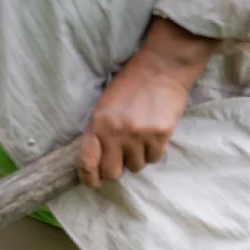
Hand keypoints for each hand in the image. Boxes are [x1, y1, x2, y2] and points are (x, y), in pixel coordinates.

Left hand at [78, 19, 214, 187]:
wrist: (161, 67)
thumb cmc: (130, 85)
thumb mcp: (104, 106)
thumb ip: (98, 132)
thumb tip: (98, 162)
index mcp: (98, 124)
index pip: (87, 162)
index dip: (89, 178)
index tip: (94, 182)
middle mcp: (116, 133)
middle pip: (112, 173)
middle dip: (116, 169)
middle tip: (121, 158)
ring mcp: (139, 135)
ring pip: (136, 167)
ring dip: (137, 158)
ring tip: (140, 138)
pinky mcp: (160, 135)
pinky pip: (154, 159)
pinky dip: (153, 152)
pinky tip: (153, 135)